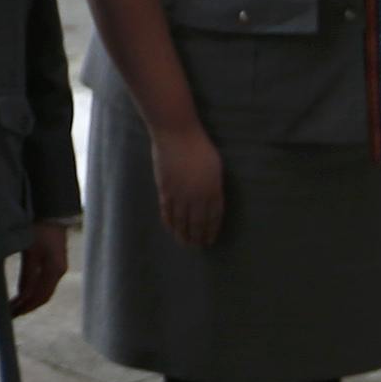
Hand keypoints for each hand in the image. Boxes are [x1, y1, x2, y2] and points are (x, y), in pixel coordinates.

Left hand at [10, 222, 70, 316]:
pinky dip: (35, 291)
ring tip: (15, 307)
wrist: (52, 211)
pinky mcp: (56, 263)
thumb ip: (27, 274)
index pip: (39, 296)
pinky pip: (46, 284)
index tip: (9, 313)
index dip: (25, 306)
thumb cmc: (39, 229)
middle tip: (10, 314)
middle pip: (44, 297)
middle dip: (27, 307)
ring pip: (45, 291)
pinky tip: (23, 293)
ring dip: (31, 301)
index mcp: (54, 270)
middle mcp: (59, 272)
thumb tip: (22, 296)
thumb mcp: (30, 252)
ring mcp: (59, 268)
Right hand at [147, 121, 224, 249]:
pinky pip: (167, 212)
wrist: (176, 135)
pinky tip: (171, 228)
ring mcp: (179, 195)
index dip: (211, 230)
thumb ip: (214, 185)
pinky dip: (169, 223)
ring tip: (185, 243)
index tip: (210, 240)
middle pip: (197, 223)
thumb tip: (212, 200)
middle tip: (197, 247)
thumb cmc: (200, 146)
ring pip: (181, 221)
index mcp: (213, 190)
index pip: (213, 217)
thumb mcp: (215, 167)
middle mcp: (197, 197)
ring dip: (183, 234)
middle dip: (198, 237)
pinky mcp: (164, 190)